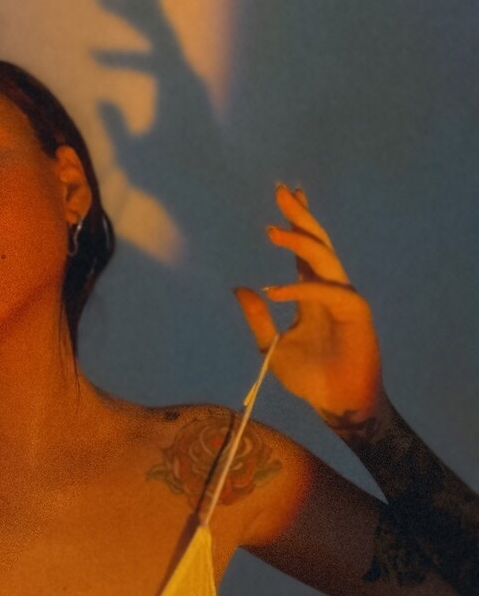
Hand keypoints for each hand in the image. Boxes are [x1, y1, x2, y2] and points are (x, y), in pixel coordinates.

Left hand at [233, 185, 385, 420]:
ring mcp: (345, 298)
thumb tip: (239, 288)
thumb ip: (257, 318)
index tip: (285, 195)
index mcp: (312, 293)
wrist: (336, 403)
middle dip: (300, 216)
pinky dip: (301, 290)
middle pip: (316, 243)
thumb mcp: (270, 346)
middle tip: (281, 191)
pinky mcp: (356, 312)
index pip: (305, 250)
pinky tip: (274, 291)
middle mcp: (330, 289)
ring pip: (325, 258)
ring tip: (273, 230)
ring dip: (300, 243)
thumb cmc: (309, 377)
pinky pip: (328, 292)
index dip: (296, 222)